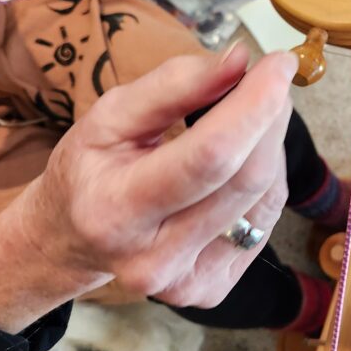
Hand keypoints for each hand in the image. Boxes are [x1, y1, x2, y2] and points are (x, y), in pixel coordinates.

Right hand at [0, 44, 297, 332]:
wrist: (71, 242)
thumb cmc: (90, 170)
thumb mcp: (109, 115)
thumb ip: (173, 84)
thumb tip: (239, 61)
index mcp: (118, 210)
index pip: (208, 157)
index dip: (254, 106)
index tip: (279, 63)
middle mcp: (155, 259)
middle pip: (246, 179)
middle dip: (270, 117)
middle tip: (271, 78)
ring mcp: (188, 283)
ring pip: (265, 198)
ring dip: (269, 146)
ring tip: (244, 122)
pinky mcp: (214, 289)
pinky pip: (264, 220)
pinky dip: (264, 181)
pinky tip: (239, 165)